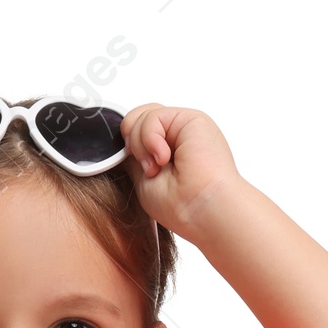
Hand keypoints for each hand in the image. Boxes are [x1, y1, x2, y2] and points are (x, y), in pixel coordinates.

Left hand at [119, 106, 240, 237]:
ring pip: (142, 117)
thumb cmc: (178, 205)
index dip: (129, 146)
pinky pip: (153, 117)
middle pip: (137, 119)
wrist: (202, 210)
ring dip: (141, 145)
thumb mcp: (142, 179)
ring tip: (157, 167)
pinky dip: (150, 138)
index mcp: (166, 151)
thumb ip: (134, 155)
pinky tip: (164, 158)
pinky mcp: (190, 118)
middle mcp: (176, 137)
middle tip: (149, 169)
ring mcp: (182, 127)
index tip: (140, 170)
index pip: (136, 132)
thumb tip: (125, 134)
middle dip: (133, 144)